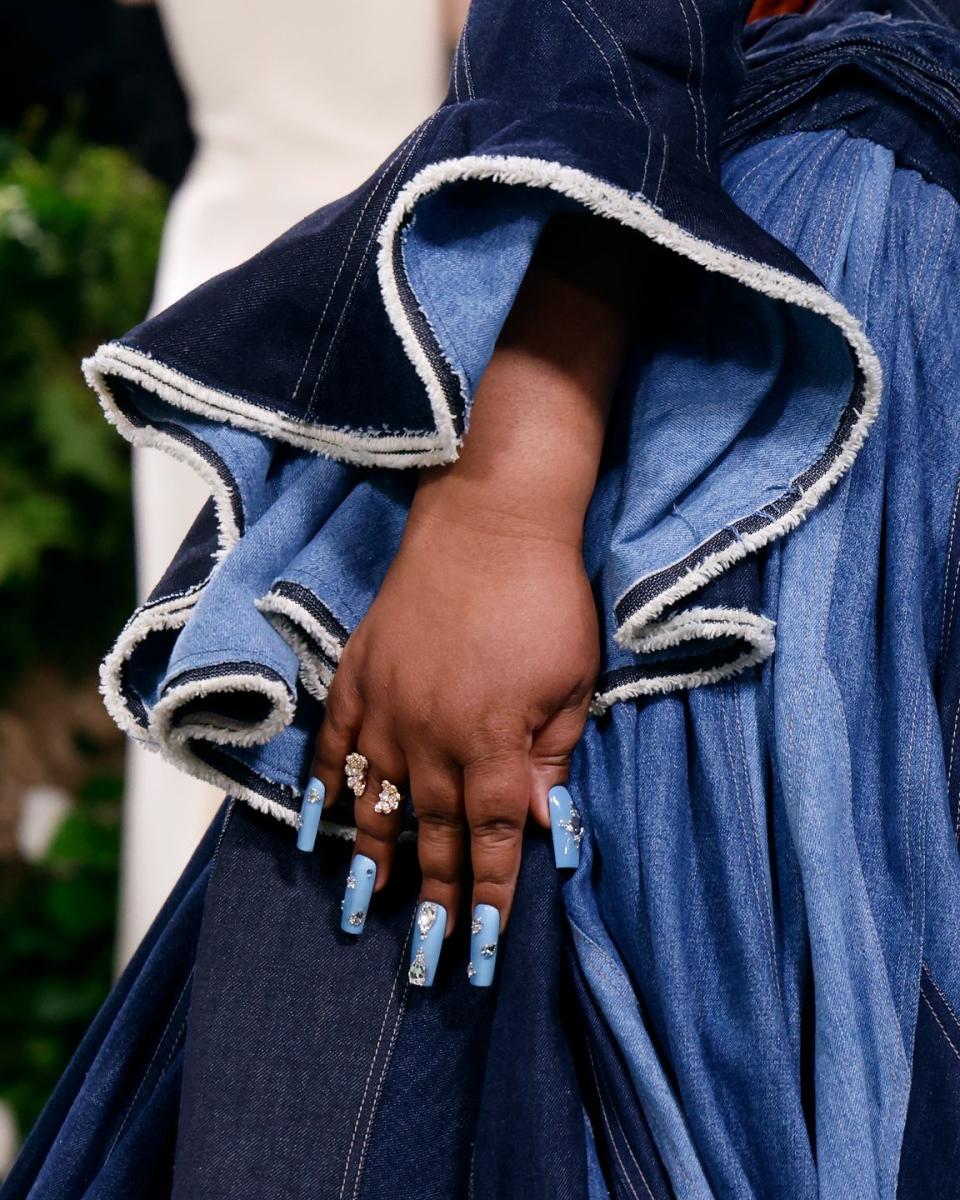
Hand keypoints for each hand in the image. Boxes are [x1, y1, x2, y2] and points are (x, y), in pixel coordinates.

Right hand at [311, 500, 599, 930]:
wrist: (490, 517)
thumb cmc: (545, 596)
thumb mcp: (572, 680)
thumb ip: (551, 756)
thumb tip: (542, 828)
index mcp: (494, 741)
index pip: (493, 838)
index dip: (492, 895)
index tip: (487, 947)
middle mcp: (432, 735)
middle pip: (433, 833)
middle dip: (435, 898)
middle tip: (426, 953)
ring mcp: (387, 704)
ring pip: (376, 801)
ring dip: (375, 860)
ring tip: (366, 910)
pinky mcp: (359, 672)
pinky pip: (333, 742)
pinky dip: (323, 787)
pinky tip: (316, 825)